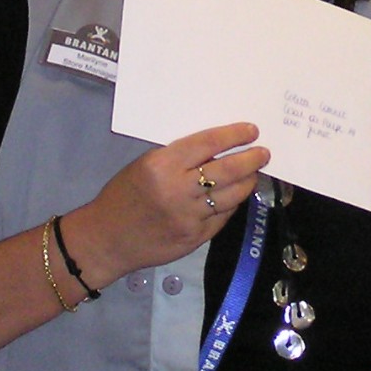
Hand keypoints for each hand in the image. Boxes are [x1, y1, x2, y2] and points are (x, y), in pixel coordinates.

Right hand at [67, 123, 269, 287]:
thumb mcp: (145, 166)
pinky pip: (223, 217)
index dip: (234, 136)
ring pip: (231, 195)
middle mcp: (178, 191)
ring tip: (253, 173)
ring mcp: (188, 217)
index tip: (251, 131)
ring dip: (247, 182)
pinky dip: (232, 204)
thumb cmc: (124, 195)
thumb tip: (218, 148)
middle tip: (263, 153)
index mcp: (162, 166)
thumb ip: (180, 158)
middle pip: (227, 171)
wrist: (106, 239)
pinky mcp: (195, 238)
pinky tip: (236, 195)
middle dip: (251, 159)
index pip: (208, 144)